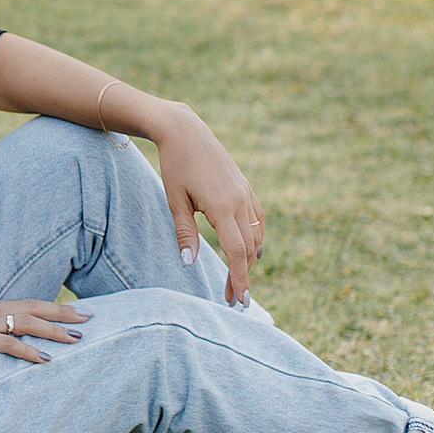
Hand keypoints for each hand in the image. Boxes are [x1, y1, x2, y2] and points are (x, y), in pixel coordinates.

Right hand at [0, 300, 85, 365]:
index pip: (23, 305)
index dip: (48, 307)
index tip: (70, 310)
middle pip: (33, 308)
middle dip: (63, 311)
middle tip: (90, 315)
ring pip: (28, 323)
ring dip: (56, 331)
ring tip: (79, 339)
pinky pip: (10, 345)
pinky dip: (31, 353)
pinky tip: (47, 361)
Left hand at [143, 104, 265, 303]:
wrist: (185, 131)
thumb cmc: (175, 166)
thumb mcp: (175, 200)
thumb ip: (184, 233)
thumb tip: (188, 263)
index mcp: (222, 207)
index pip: (236, 253)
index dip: (239, 279)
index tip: (238, 301)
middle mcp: (240, 201)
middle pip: (248, 249)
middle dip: (242, 276)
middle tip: (232, 298)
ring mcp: (246, 193)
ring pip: (256, 236)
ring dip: (249, 259)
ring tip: (237, 279)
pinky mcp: (246, 188)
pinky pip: (258, 220)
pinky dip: (256, 238)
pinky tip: (251, 251)